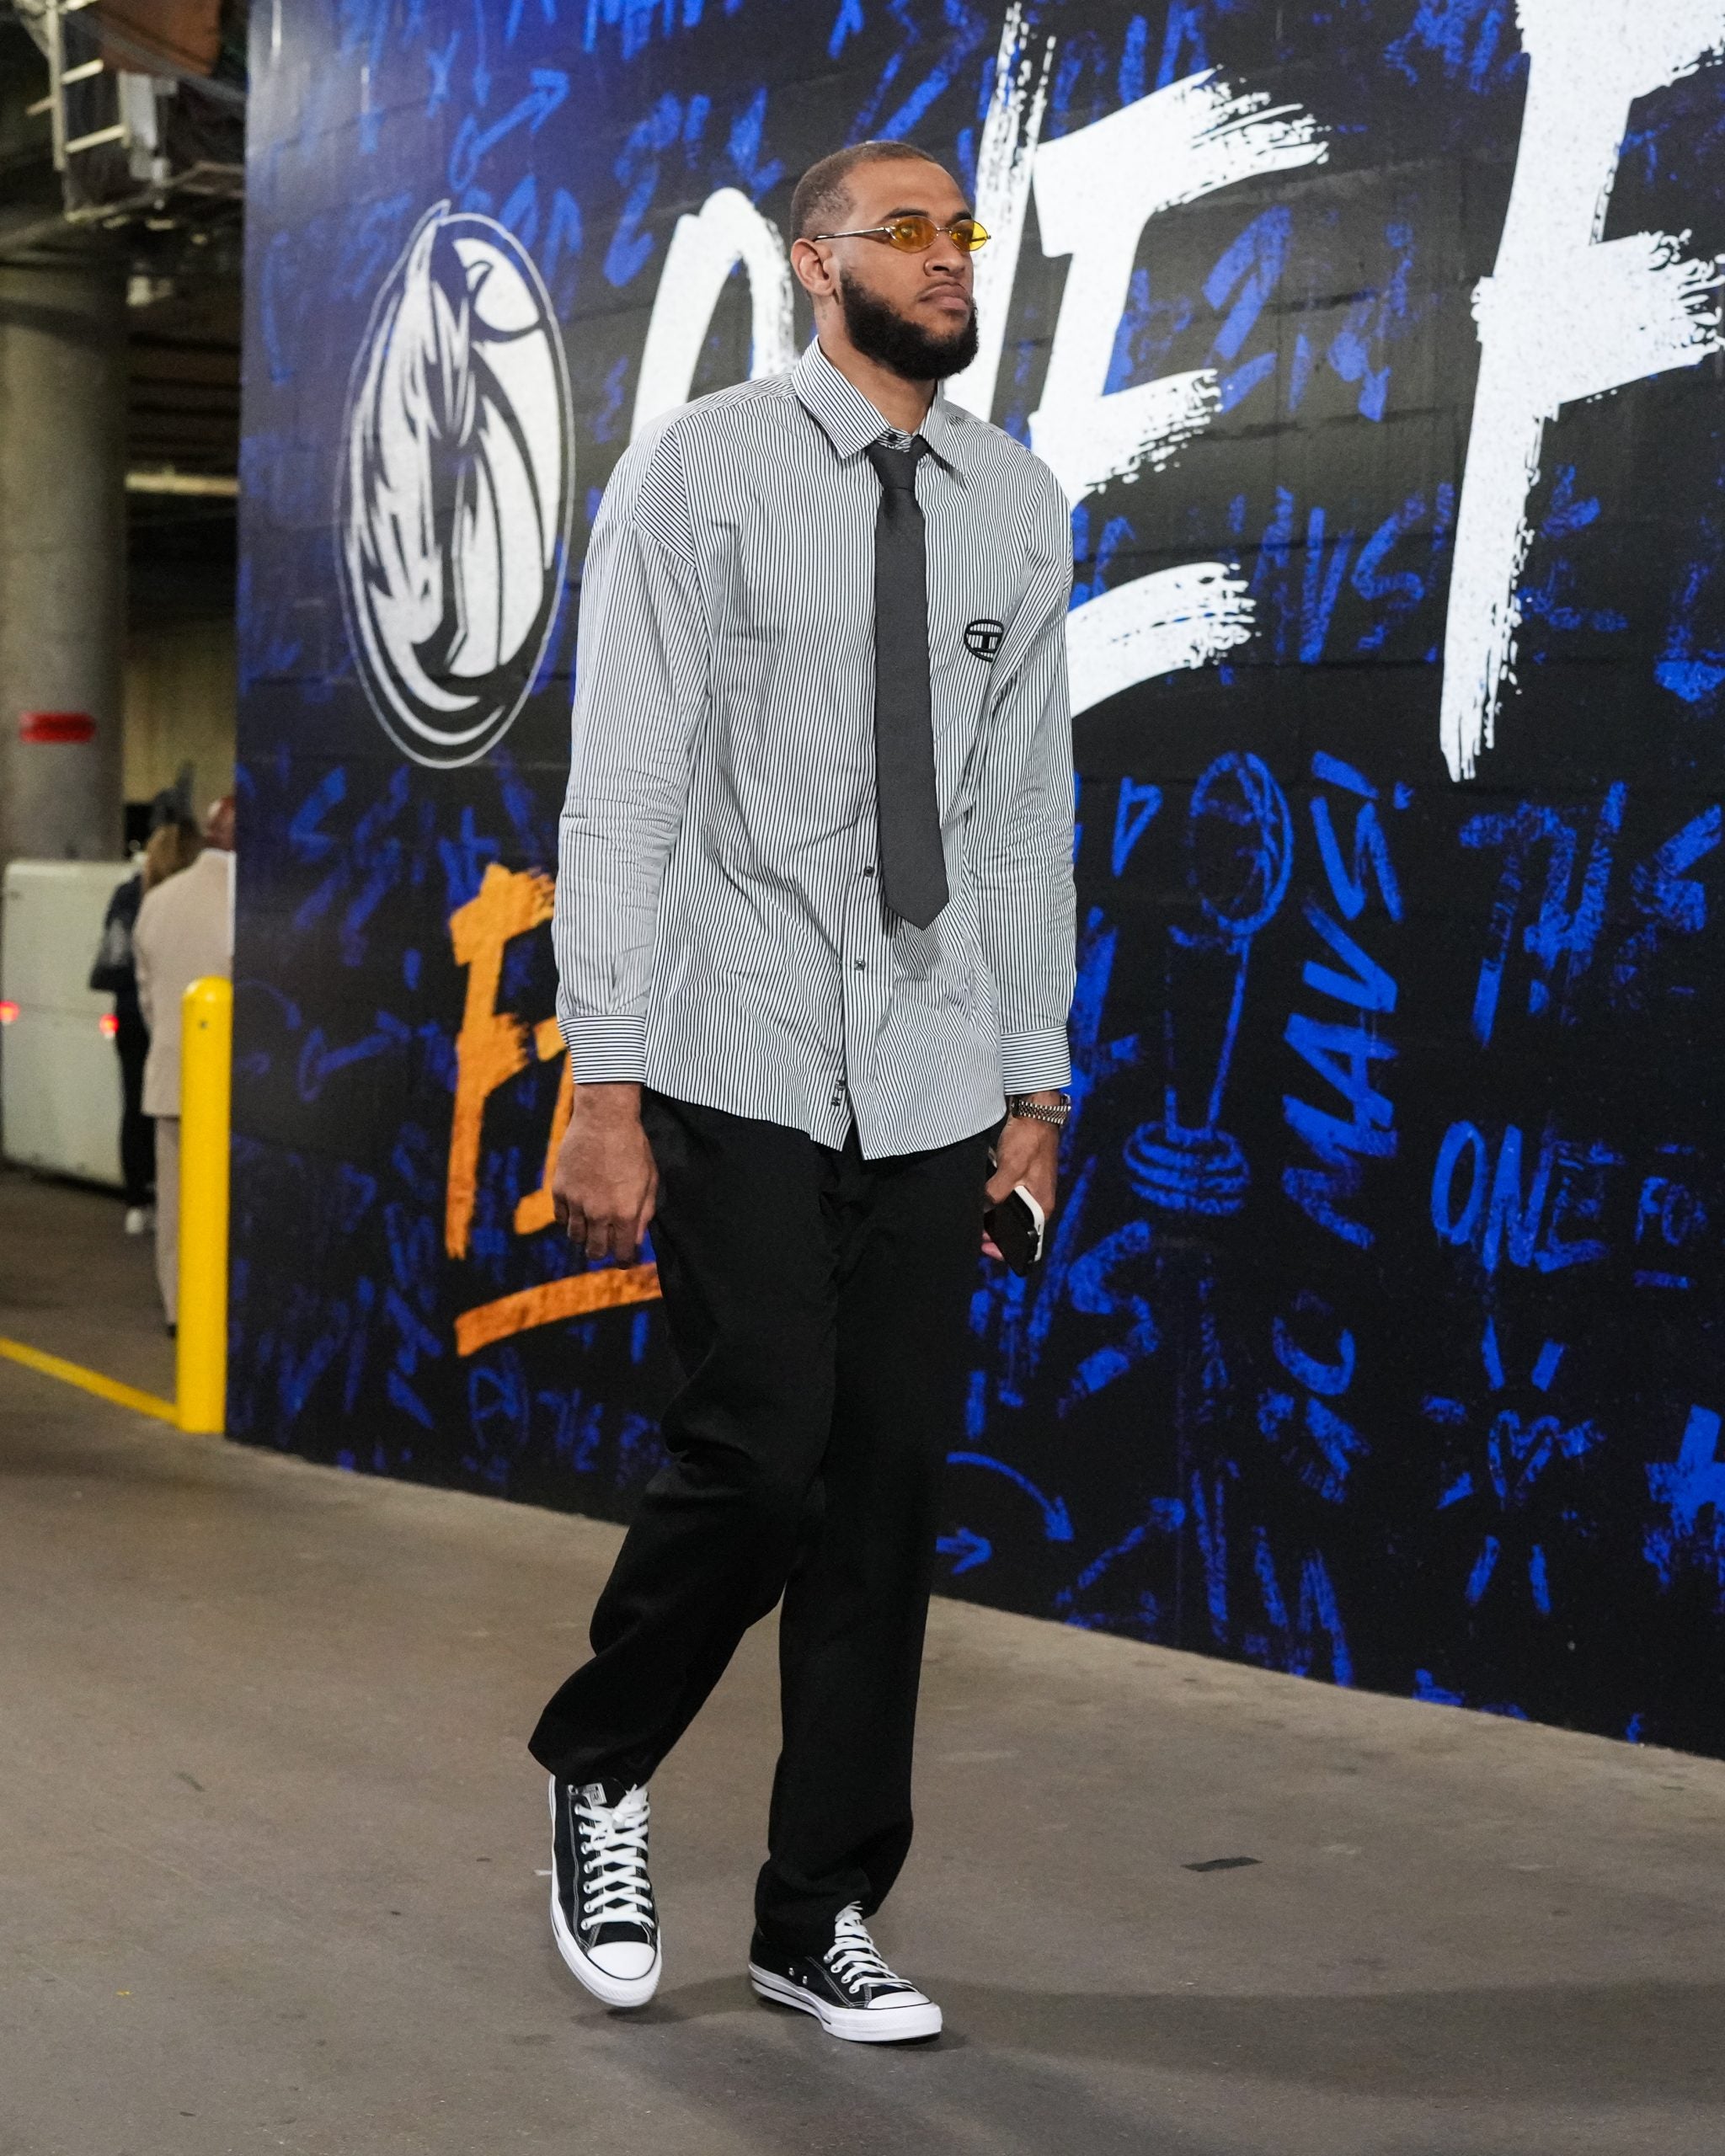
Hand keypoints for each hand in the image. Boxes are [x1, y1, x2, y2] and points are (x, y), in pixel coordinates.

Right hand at [551, 1082, 657, 1263]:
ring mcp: (576, 1202)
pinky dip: (569, 1218)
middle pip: (595, 1251)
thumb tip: (636, 1239)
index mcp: (625, 1213)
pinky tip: (578, 1209)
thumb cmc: (633, 1147)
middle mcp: (599, 1213)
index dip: (624, 1260)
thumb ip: (644, 1214)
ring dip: (584, 1235)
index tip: (625, 1258)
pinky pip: (561, 1217)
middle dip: (602, 1251)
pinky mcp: (560, 1189)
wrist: (604, 1119)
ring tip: (592, 1225)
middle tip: (607, 1243)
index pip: (622, 1254)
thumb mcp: (649, 1180)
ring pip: (575, 1237)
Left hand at [983, 1101, 1060, 1256]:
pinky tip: (977, 1198)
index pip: (1028, 1241)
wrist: (1035, 1110)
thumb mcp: (1010, 1169)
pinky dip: (992, 1200)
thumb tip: (981, 1210)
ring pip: (1008, 1212)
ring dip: (991, 1217)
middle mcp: (1037, 1201)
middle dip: (994, 1233)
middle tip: (971, 1233)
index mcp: (1042, 1206)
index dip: (1006, 1249)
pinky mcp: (1020, 1176)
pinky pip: (1005, 1196)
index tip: (984, 1248)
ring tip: (971, 1218)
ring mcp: (1029, 1188)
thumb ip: (995, 1193)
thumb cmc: (1028, 1140)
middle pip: (1015, 1228)